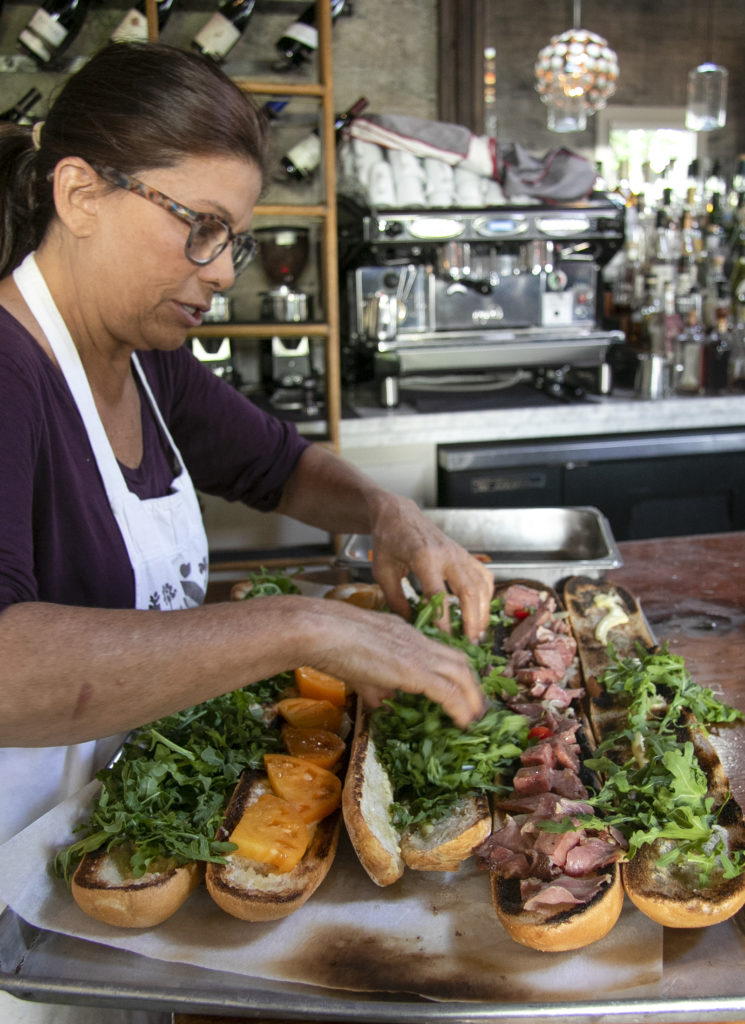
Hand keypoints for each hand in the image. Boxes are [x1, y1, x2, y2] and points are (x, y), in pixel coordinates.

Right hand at [307, 599, 486, 727]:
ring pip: (461, 673)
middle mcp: (418, 640)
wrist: (323, 631)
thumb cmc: (330, 643)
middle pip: (459, 660)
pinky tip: (464, 722)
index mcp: (405, 634)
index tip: (460, 689)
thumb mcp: (360, 667)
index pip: (440, 652)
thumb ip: (377, 686)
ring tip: (476, 716)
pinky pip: (448, 691)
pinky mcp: (415, 670)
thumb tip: (386, 705)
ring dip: (472, 696)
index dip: (454, 671)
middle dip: (471, 684)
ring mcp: (418, 653)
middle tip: (476, 705)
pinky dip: (460, 707)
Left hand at [367, 495, 493, 642]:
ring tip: (478, 633)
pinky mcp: (464, 553)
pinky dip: (486, 595)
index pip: (438, 593)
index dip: (443, 617)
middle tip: (471, 641)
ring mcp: (458, 553)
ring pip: (481, 584)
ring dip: (483, 610)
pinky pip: (483, 575)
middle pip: (468, 590)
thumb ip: (395, 599)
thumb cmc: (388, 541)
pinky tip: (481, 610)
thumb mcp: (382, 571)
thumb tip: (411, 623)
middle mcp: (446, 554)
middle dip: (473, 618)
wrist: (399, 514)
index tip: (446, 638)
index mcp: (423, 557)